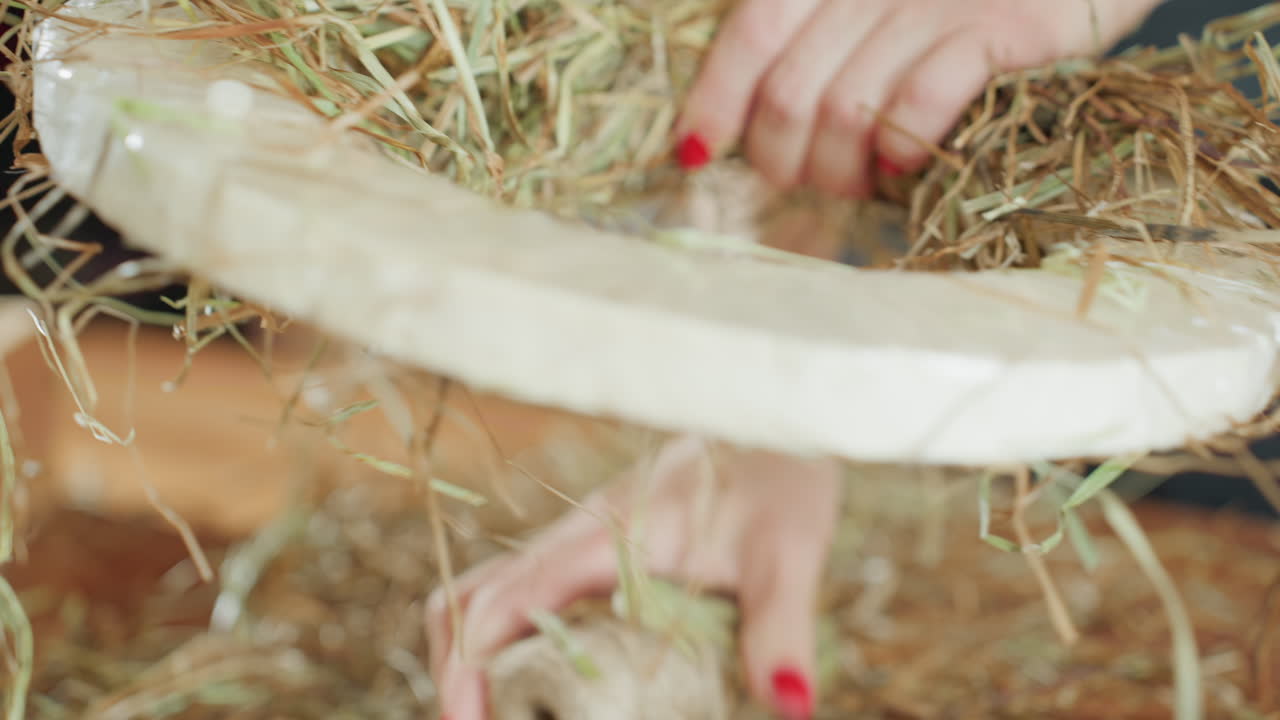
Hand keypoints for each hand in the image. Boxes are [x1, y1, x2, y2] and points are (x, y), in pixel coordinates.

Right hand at [425, 435, 842, 719]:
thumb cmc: (777, 477)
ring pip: (484, 594)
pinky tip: (538, 682)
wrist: (767, 417)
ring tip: (493, 712)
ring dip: (471, 654)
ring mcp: (574, 542)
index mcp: (603, 537)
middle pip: (467, 599)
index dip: (470, 666)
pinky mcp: (587, 550)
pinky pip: (517, 595)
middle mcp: (573, 538)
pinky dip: (501, 641)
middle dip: (454, 667)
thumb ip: (778, 627)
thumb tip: (789, 702)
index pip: (505, 601)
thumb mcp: (786, 554)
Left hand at [674, 0, 1160, 195]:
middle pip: (791, 91)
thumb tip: (739, 123)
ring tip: (860, 182)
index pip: (751, 34)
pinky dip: (903, 146)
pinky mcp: (1005, 27)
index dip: (715, 100)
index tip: (696, 152)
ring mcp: (942, 1)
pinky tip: (907, 164)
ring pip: (847, 110)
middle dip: (783, 160)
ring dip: (840, 171)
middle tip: (804, 181)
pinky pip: (922, 102)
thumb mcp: (874, 2)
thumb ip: (811, 41)